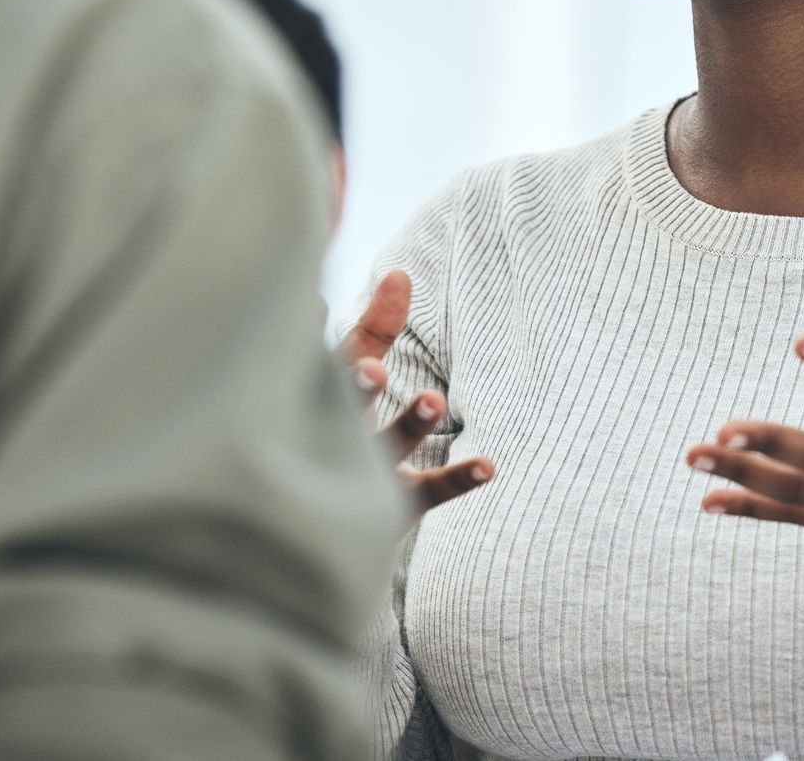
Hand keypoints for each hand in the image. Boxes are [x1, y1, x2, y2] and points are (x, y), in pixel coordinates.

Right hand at [336, 269, 493, 516]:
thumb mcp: (351, 378)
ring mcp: (365, 475)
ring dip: (409, 424)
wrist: (314, 525)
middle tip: (373, 369)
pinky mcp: (396, 506)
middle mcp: (337, 436)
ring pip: (387, 449)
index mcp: (323, 400)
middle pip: (347, 410)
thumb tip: (393, 277)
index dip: (356, 333)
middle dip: (358, 388)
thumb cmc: (338, 431)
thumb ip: (372, 331)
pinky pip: (428, 492)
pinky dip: (458, 479)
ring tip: (434, 400)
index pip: (339, 361)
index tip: (372, 295)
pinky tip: (490, 466)